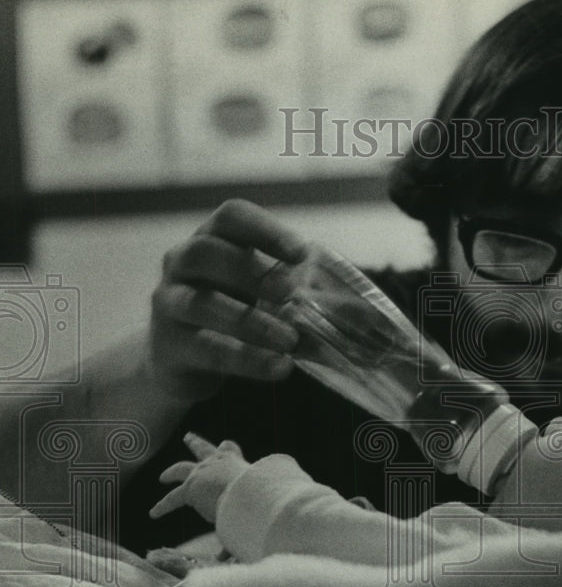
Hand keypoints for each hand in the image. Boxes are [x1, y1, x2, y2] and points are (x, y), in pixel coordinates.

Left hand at [150, 433, 249, 522]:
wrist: (243, 492)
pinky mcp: (189, 489)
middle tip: (188, 437)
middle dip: (195, 443)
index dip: (227, 448)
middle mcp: (215, 462)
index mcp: (234, 460)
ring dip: (171, 472)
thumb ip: (252, 500)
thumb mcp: (255, 489)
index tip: (224, 444)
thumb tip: (261, 517)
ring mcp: (200, 473)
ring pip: (181, 469)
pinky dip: (163, 507)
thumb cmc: (256, 491)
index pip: (229, 448)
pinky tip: (153, 513)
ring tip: (163, 477)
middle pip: (203, 448)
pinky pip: (172, 499)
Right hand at [151, 200, 308, 401]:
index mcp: (212, 240)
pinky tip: (278, 368)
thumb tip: (366, 316)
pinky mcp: (170, 345)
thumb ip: (304, 298)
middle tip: (291, 293)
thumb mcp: (264, 298)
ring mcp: (170, 303)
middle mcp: (182, 264)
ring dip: (251, 322)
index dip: (265, 230)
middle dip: (251, 271)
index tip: (301, 253)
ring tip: (290, 341)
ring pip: (203, 304)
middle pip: (206, 252)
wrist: (183, 361)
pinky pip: (207, 349)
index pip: (231, 217)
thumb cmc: (233, 315)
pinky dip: (246, 360)